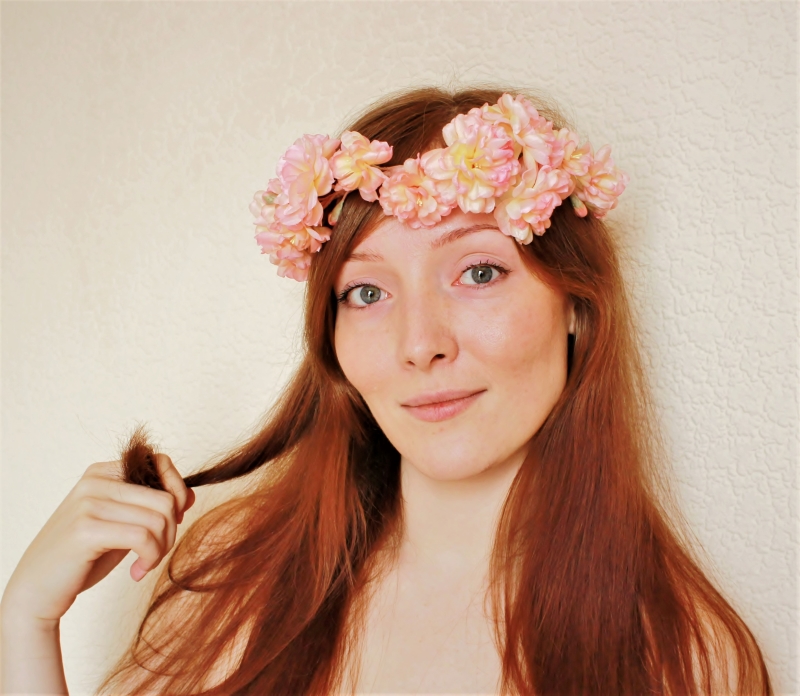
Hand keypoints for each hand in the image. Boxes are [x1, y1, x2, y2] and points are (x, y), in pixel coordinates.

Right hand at [1, 454, 194, 623]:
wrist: (35, 591)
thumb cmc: (83, 558)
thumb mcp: (121, 524)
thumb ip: (149, 507)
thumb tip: (189, 496)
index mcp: (103, 472)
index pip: (161, 463)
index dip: (177, 493)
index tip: (172, 522)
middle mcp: (95, 481)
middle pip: (166, 498)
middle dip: (171, 531)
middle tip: (154, 554)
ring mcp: (89, 503)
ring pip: (159, 518)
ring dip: (161, 548)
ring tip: (144, 564)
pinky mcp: (86, 529)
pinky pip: (143, 537)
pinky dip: (150, 558)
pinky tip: (136, 572)